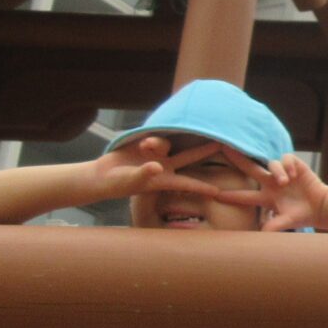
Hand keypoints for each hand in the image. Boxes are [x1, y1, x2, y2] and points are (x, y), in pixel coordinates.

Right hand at [88, 135, 222, 200]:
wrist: (103, 175)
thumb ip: (144, 174)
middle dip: (205, 150)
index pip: (188, 182)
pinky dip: (152, 137)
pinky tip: (144, 140)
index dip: (202, 187)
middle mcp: (165, 166)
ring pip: (167, 143)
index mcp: (164, 179)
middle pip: (190, 156)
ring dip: (157, 142)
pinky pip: (155, 136)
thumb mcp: (130, 180)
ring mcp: (157, 155)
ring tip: (143, 146)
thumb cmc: (117, 183)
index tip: (218, 191)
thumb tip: (157, 166)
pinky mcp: (147, 145)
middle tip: (224, 143)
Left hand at [215, 151, 326, 230]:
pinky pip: (286, 159)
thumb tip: (262, 233)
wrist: (321, 206)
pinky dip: (288, 166)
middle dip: (237, 159)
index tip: (215, 195)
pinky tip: (294, 175)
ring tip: (285, 182)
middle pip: (251, 169)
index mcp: (266, 198)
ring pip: (271, 164)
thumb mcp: (287, 222)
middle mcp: (271, 184)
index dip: (231, 196)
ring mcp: (282, 174)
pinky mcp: (295, 166)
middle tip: (224, 148)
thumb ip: (274, 225)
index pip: (245, 196)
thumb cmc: (302, 215)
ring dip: (277, 172)